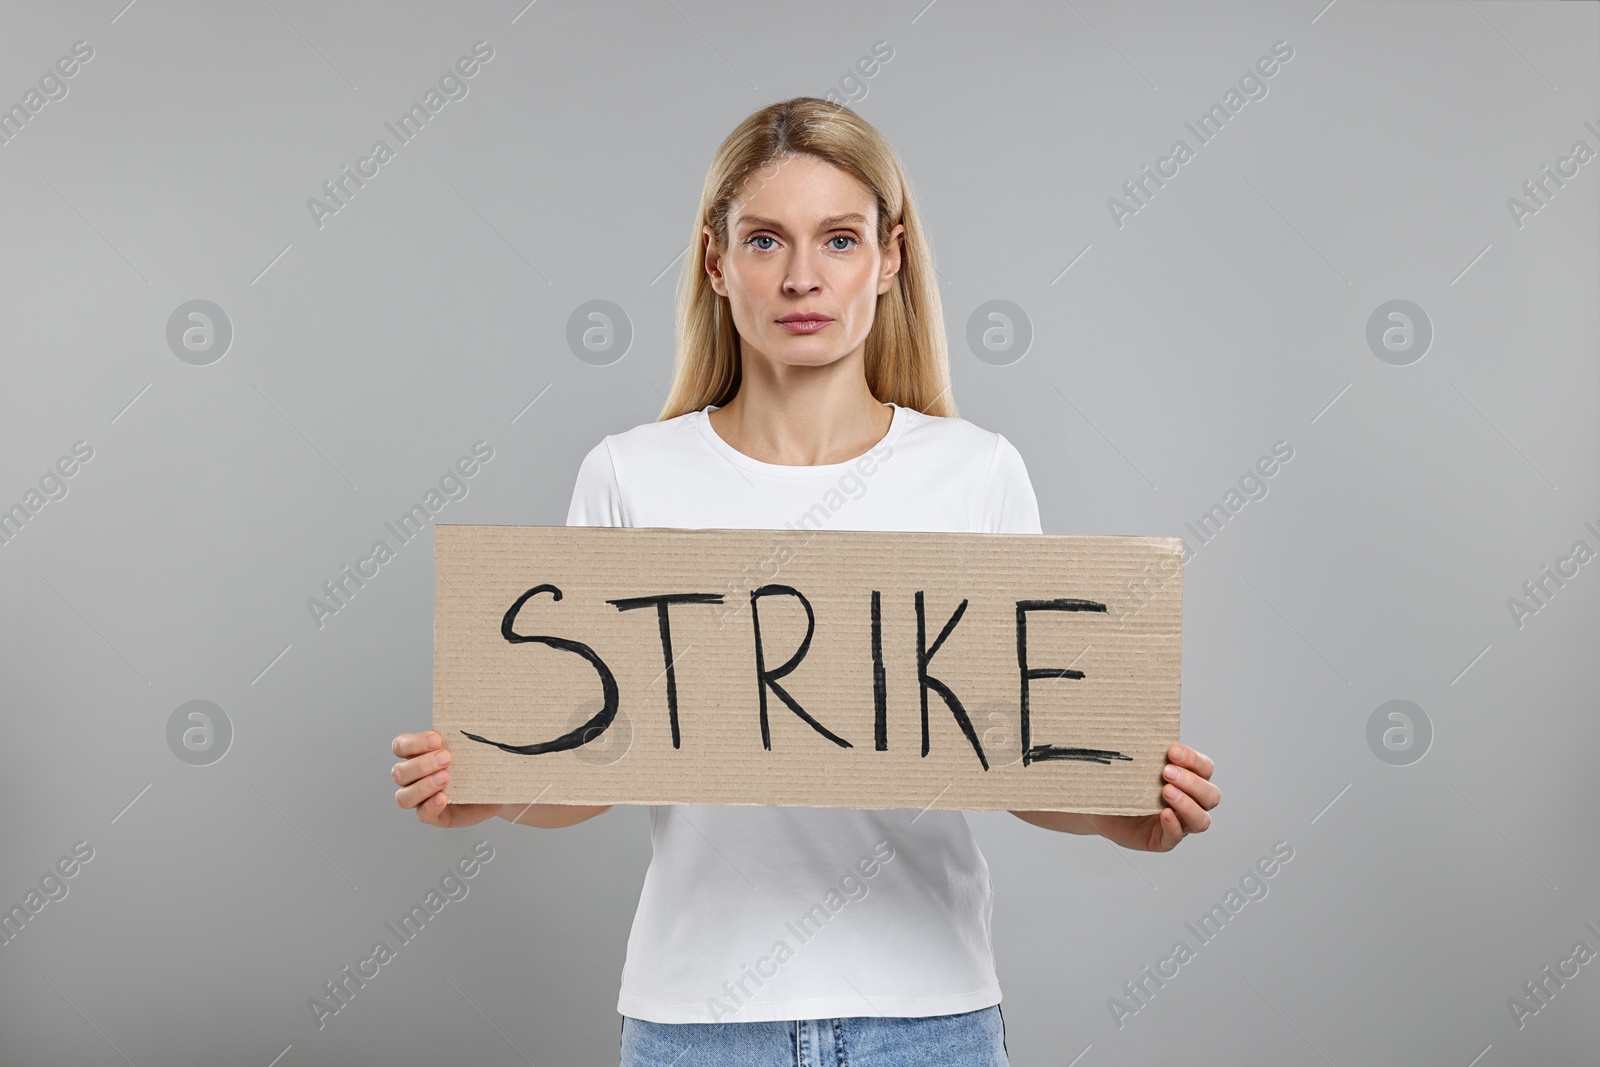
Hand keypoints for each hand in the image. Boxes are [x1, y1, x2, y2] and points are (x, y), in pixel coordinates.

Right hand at [392, 731, 500, 828]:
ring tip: (446, 778)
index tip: (437, 739)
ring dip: (423, 786)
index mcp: (417, 755)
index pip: (400, 746)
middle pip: (399, 772)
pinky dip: (431, 805)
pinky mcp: (434, 815)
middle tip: (447, 758)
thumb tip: (472, 714)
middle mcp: (413, 778)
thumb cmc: (480, 763)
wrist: (498, 787)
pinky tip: (443, 798)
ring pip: (404, 796)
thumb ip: (464, 735)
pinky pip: (423, 814)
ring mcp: (421, 799)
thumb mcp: (473, 746)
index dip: (413, 743)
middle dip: (422, 764)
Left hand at [1087, 744, 1218, 851]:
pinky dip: (1174, 825)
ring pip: (1201, 819)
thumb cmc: (1120, 780)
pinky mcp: (1163, 839)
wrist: (1097, 805)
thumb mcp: (1133, 762)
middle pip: (1211, 795)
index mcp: (1187, 778)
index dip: (1193, 760)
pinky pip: (1176, 837)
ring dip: (1187, 804)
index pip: (1205, 768)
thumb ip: (1143, 747)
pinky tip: (1164, 814)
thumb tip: (1136, 719)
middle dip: (1191, 782)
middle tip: (1166, 772)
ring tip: (1166, 792)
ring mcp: (1179, 823)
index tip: (1172, 751)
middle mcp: (1189, 801)